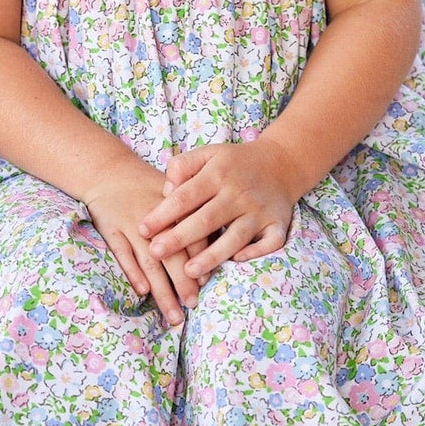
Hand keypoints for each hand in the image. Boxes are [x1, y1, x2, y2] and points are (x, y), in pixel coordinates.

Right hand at [82, 158, 216, 326]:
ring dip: (162, 291)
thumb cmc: (147, 185)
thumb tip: (213, 245)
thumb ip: (192, 215)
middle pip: (173, 257)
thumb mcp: (173, 192)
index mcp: (174, 210)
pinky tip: (143, 291)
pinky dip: (132, 272)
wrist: (109, 171)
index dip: (200, 262)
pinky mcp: (111, 231)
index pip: (192, 239)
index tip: (206, 283)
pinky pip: (122, 254)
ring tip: (174, 315)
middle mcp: (155, 222)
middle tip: (193, 306)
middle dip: (184, 284)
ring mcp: (131, 227)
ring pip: (149, 263)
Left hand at [136, 139, 296, 279]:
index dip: (163, 214)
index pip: (185, 196)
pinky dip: (255, 253)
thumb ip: (182, 166)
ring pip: (235, 237)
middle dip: (179, 238)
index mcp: (218, 174)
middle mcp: (238, 193)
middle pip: (206, 220)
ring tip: (189, 272)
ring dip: (212, 256)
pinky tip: (236, 261)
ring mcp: (259, 211)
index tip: (142, 230)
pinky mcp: (277, 223)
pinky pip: (269, 242)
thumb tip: (166, 191)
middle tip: (155, 254)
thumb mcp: (207, 154)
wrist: (281, 163)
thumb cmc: (234, 163)